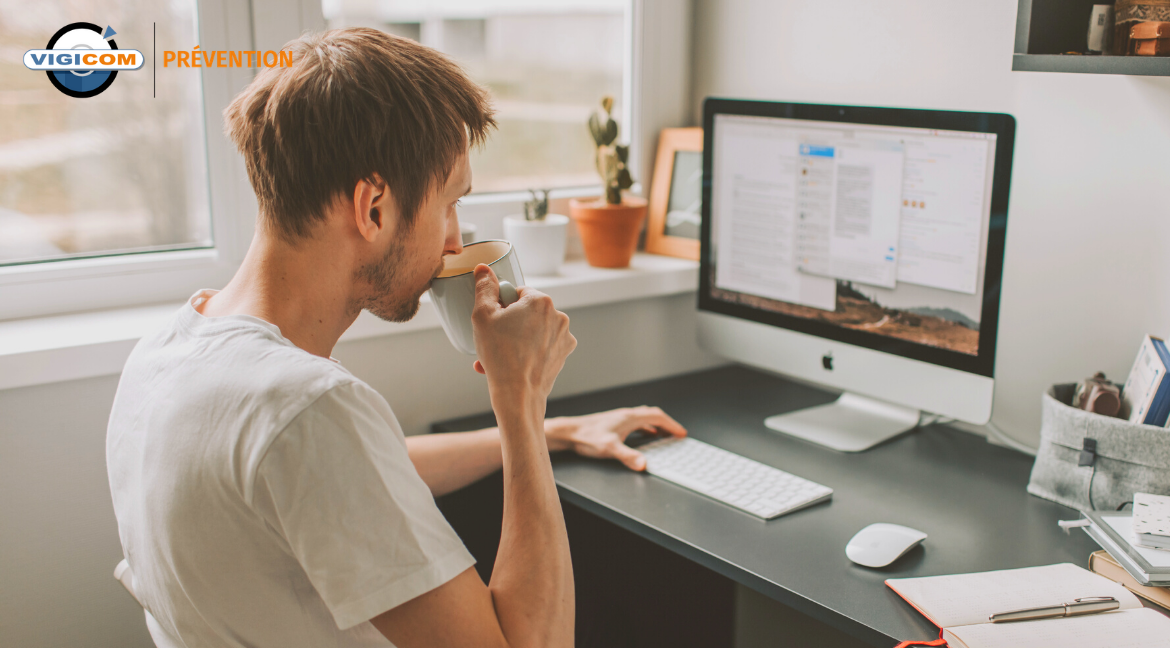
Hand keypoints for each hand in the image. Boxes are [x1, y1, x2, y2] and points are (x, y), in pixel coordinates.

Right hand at [471, 264, 575, 401]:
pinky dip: (527, 351)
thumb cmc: (499, 355)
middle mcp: (558, 315)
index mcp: (541, 301)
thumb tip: (483, 269)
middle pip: (526, 312)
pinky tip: (512, 364)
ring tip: (498, 357)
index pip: (516, 293)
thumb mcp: (483, 316)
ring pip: (533, 330)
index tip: (494, 322)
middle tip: (493, 340)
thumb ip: (484, 288)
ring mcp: (564, 336)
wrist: (518, 394)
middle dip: (508, 324)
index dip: (501, 306)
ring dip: (515, 339)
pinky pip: (542, 345)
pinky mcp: (563, 353)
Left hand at [545, 406, 686, 470]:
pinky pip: (636, 423)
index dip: (672, 425)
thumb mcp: (610, 448)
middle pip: (653, 415)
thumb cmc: (587, 437)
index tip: (681, 433)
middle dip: (668, 424)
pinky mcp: (614, 424)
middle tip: (677, 434)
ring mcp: (620, 418)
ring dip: (657, 426)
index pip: (657, 417)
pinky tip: (645, 436)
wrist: (570, 432)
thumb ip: (628, 456)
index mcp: (630, 417)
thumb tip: (644, 464)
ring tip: (665, 435)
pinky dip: (646, 429)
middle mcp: (626, 415)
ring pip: (644, 419)